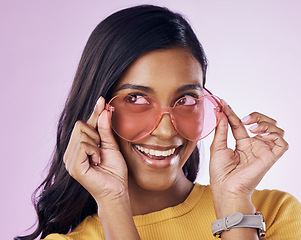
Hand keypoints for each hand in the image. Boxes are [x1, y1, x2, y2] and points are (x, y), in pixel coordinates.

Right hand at [63, 97, 127, 202]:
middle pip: (81, 126)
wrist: (117, 190)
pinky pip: (84, 145)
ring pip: (82, 134)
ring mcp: (70, 160)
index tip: (102, 99)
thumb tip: (104, 110)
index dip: (95, 112)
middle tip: (102, 149)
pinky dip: (95, 151)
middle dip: (96, 134)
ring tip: (99, 158)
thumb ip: (105, 129)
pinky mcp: (74, 166)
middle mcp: (71, 152)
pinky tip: (97, 162)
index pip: (85, 124)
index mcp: (79, 147)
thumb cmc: (114, 171)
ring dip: (97, 145)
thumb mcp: (111, 146)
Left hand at [209, 100, 287, 215]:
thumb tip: (222, 113)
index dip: (233, 113)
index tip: (224, 104)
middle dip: (256, 116)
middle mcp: (254, 146)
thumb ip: (221, 130)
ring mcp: (262, 151)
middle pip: (263, 123)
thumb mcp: (217, 147)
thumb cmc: (220, 172)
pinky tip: (260, 134)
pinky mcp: (270, 157)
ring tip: (252, 127)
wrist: (225, 188)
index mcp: (241, 144)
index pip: (240, 124)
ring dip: (265, 123)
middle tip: (244, 119)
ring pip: (276, 130)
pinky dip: (274, 134)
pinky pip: (282, 142)